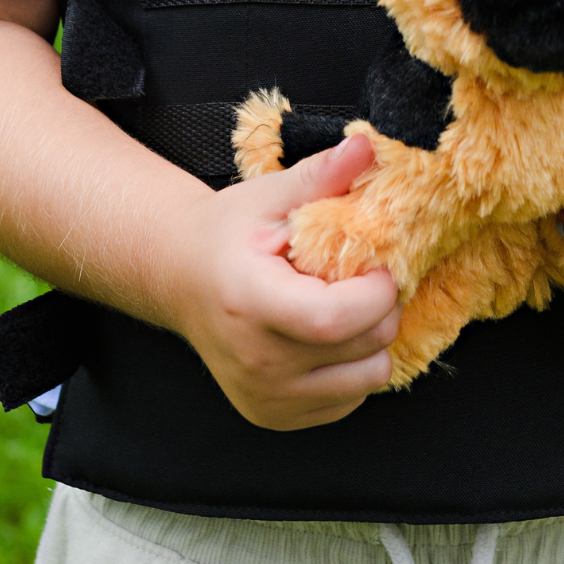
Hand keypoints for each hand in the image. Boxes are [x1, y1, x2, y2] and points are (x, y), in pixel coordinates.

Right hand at [165, 135, 400, 428]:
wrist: (179, 280)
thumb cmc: (226, 235)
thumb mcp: (268, 197)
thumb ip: (321, 176)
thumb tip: (365, 147)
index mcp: (251, 303)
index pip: (334, 319)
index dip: (375, 294)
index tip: (380, 268)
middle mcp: (257, 362)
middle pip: (362, 350)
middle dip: (383, 310)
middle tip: (366, 281)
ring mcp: (265, 397)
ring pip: (366, 382)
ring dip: (372, 344)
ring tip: (346, 308)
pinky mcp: (273, 417)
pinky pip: (348, 402)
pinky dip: (352, 370)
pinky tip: (327, 338)